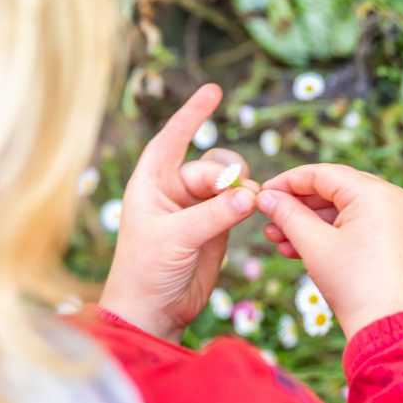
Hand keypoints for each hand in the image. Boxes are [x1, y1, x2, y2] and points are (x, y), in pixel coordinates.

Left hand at [99, 84, 259, 341]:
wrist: (152, 311)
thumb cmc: (145, 271)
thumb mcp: (174, 239)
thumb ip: (212, 215)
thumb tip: (248, 196)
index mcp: (150, 184)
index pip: (171, 140)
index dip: (191, 115)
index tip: (214, 90)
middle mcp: (173, 191)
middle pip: (211, 165)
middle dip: (227, 176)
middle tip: (240, 195)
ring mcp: (196, 208)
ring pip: (230, 183)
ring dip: (242, 190)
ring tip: (250, 205)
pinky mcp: (216, 228)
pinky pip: (239, 204)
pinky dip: (250, 204)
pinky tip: (257, 209)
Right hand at [255, 164, 402, 337]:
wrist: (390, 329)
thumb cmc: (354, 286)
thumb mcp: (314, 246)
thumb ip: (287, 215)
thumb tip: (266, 197)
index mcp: (376, 193)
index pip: (323, 174)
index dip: (288, 182)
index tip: (262, 194)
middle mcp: (393, 199)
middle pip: (334, 191)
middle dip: (298, 206)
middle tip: (267, 219)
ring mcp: (399, 219)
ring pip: (345, 211)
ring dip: (310, 224)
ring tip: (277, 239)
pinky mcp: (398, 239)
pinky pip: (359, 227)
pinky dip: (331, 235)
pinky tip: (299, 249)